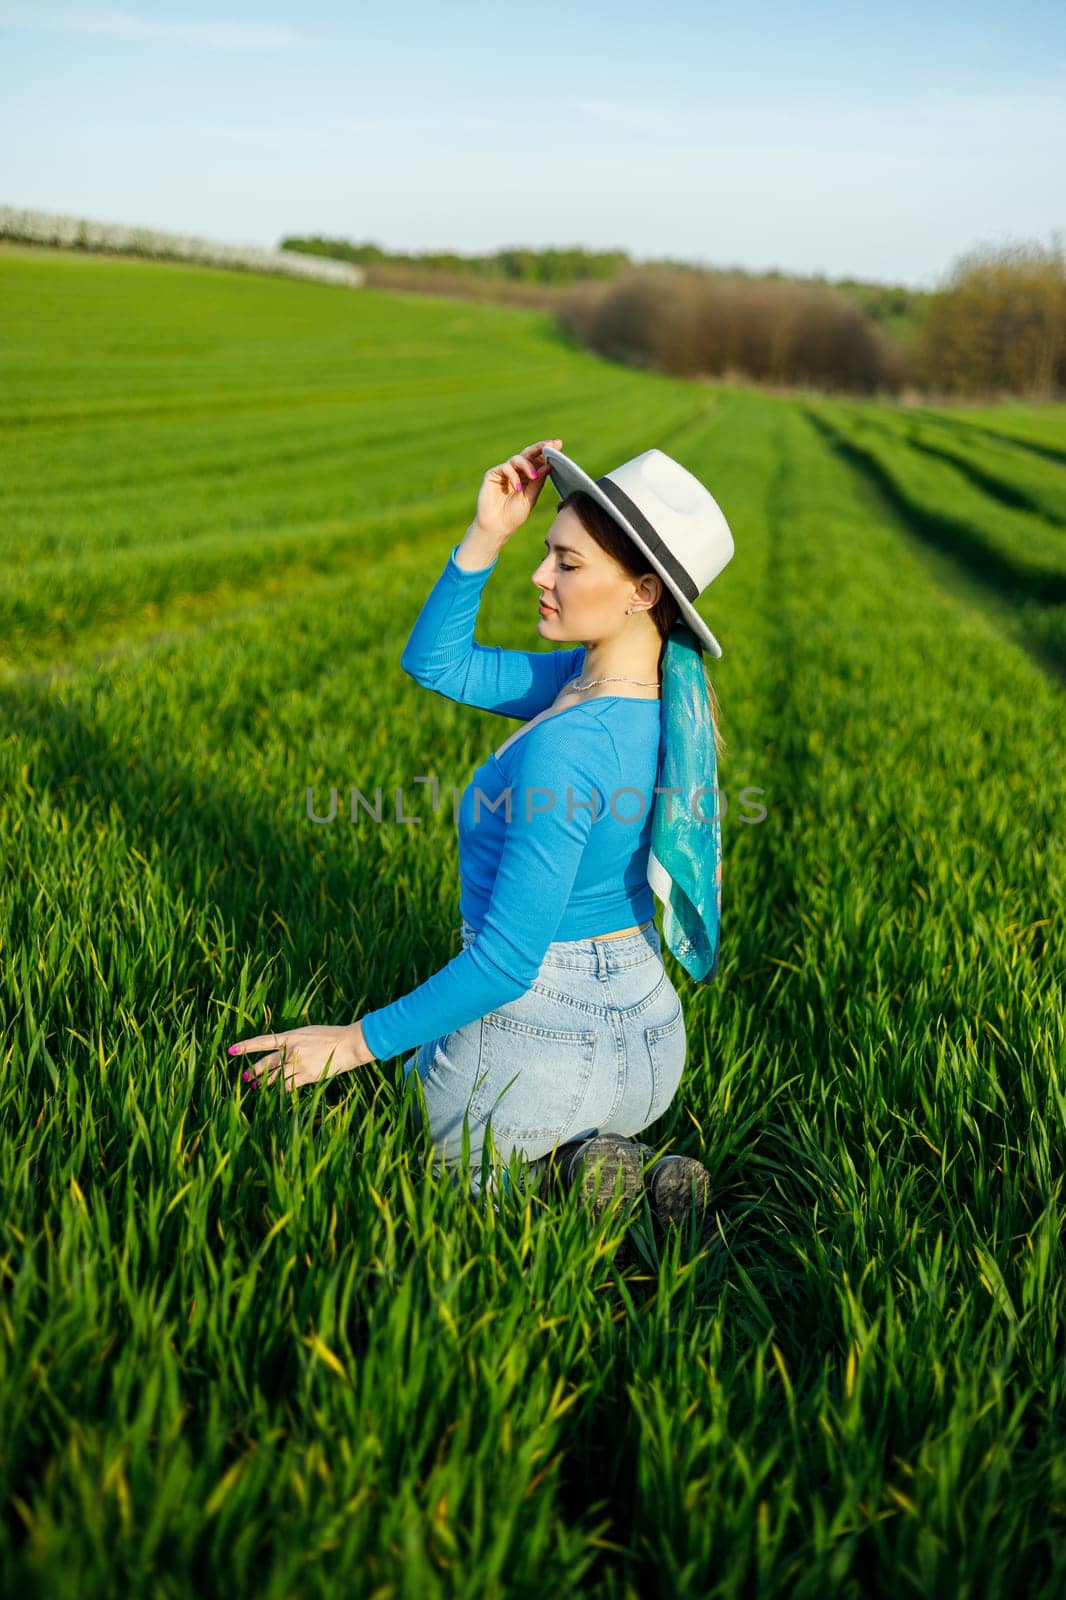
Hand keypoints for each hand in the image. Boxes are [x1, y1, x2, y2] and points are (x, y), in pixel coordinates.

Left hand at [228, 1020, 376, 1092]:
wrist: (349, 1043)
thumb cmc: (331, 1036)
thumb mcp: (308, 1033)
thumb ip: (293, 1041)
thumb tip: (280, 1054)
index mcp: (291, 1036)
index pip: (263, 1041)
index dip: (246, 1046)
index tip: (231, 1050)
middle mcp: (292, 1050)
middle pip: (265, 1064)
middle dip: (253, 1072)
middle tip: (245, 1077)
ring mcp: (298, 1063)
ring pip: (275, 1078)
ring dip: (266, 1084)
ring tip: (259, 1087)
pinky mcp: (307, 1076)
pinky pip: (288, 1087)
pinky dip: (282, 1091)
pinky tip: (278, 1093)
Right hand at [474, 437, 562, 541]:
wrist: (497, 527)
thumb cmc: (514, 515)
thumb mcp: (530, 498)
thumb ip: (538, 482)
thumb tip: (549, 466)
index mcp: (528, 477)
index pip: (538, 460)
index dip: (547, 452)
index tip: (559, 444)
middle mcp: (516, 471)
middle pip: (528, 454)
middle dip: (540, 448)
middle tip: (550, 445)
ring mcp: (504, 472)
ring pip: (517, 458)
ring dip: (527, 465)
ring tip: (533, 477)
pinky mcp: (492, 475)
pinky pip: (505, 468)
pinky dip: (513, 475)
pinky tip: (517, 487)